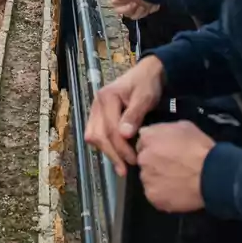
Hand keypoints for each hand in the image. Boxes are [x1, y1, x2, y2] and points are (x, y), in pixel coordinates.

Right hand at [84, 56, 164, 174]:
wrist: (148, 73)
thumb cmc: (147, 84)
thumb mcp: (144, 97)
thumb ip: (134, 115)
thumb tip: (124, 135)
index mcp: (106, 97)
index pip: (109, 128)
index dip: (120, 147)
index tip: (135, 160)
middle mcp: (96, 104)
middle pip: (97, 134)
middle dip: (112, 153)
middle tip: (126, 169)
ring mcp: (95, 110)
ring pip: (93, 136)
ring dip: (106, 152)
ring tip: (121, 167)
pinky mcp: (99, 116)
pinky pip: (96, 134)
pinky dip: (105, 146)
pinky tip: (117, 156)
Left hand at [137, 121, 215, 212]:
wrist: (213, 175)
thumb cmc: (201, 149)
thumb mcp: (183, 126)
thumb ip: (164, 130)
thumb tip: (156, 134)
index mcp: (148, 138)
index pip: (143, 142)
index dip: (155, 147)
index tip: (166, 152)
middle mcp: (143, 158)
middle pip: (144, 161)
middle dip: (155, 163)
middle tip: (173, 167)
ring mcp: (147, 179)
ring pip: (149, 178)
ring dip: (159, 178)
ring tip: (178, 180)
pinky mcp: (153, 197)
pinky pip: (156, 194)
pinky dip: (164, 194)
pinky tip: (178, 191)